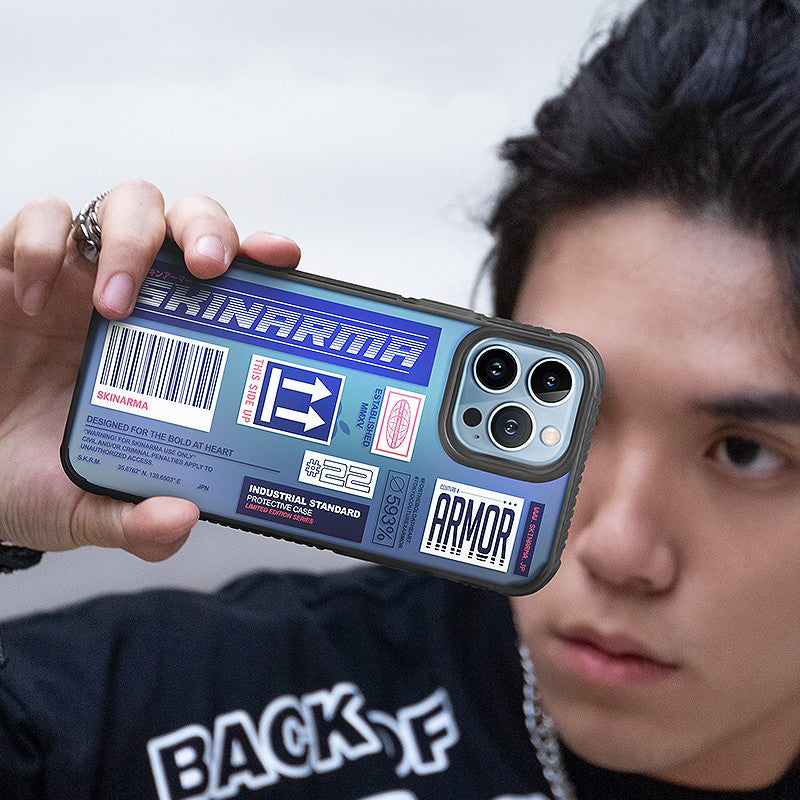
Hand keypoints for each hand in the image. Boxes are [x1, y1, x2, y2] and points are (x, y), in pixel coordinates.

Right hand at [0, 180, 300, 560]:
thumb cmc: (34, 477)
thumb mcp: (84, 510)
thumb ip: (134, 524)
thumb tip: (180, 520)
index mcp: (172, 347)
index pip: (231, 281)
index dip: (259, 257)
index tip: (282, 257)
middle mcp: (135, 300)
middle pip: (188, 223)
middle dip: (206, 230)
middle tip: (207, 271)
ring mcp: (78, 277)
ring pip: (127, 204)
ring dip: (132, 239)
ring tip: (112, 305)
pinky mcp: (15, 267)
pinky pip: (37, 219)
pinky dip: (40, 241)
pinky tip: (36, 294)